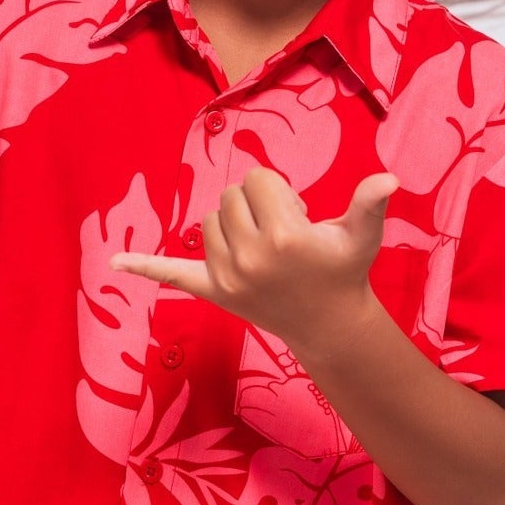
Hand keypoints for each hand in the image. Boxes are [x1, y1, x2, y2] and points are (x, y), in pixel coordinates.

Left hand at [108, 165, 399, 351]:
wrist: (328, 325)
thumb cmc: (345, 270)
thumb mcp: (362, 235)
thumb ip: (370, 203)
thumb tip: (388, 180)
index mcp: (283, 236)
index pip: (259, 179)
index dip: (280, 190)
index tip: (298, 215)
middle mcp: (250, 256)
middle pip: (233, 195)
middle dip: (256, 204)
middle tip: (283, 234)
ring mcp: (228, 276)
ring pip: (210, 220)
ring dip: (233, 222)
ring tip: (262, 246)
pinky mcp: (213, 291)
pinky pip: (172, 274)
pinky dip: (145, 267)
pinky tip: (116, 263)